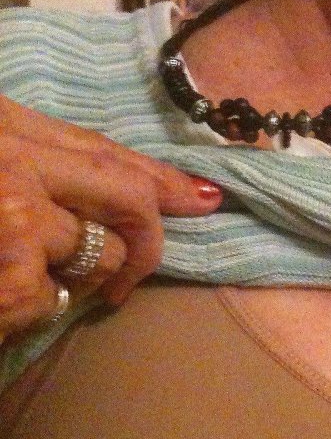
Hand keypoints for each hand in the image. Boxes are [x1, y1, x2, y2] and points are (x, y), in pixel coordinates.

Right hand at [0, 95, 221, 343]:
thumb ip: (44, 168)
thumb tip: (142, 191)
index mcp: (3, 127)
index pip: (101, 149)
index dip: (159, 177)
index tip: (203, 196)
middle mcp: (16, 163)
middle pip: (128, 197)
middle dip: (146, 240)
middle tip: (128, 280)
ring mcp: (19, 220)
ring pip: (104, 258)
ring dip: (78, 283)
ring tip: (17, 281)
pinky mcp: (16, 281)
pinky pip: (62, 301)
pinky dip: (34, 311)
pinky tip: (1, 305)